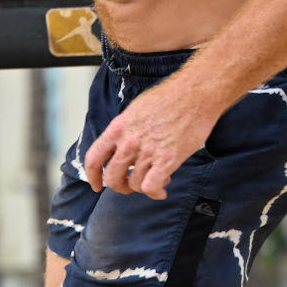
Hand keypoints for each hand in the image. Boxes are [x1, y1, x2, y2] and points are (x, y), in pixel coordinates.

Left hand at [85, 77, 217, 198]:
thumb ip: (126, 132)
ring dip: (143, 187)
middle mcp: (129, 140)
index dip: (92, 176)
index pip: (94, 158)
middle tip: (130, 185)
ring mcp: (147, 151)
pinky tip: (163, 187)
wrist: (194, 94)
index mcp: (118, 127)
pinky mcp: (167, 159)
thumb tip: (122, 149)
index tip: (96, 184)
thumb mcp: (136, 110)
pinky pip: (151, 187)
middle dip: (120, 187)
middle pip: (112, 178)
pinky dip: (155, 192)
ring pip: (134, 185)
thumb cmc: (169, 98)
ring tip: (156, 178)